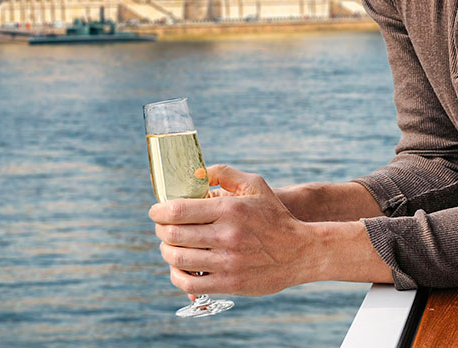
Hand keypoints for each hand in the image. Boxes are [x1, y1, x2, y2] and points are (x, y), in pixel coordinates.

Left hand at [150, 164, 315, 296]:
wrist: (301, 251)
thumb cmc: (274, 215)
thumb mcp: (254, 184)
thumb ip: (222, 173)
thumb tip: (192, 174)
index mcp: (229, 209)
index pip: (177, 210)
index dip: (158, 211)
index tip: (156, 211)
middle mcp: (226, 235)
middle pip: (172, 235)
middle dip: (160, 230)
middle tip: (163, 228)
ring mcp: (227, 262)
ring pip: (177, 259)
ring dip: (167, 251)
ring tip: (171, 246)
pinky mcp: (229, 283)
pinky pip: (189, 284)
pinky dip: (176, 276)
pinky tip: (180, 269)